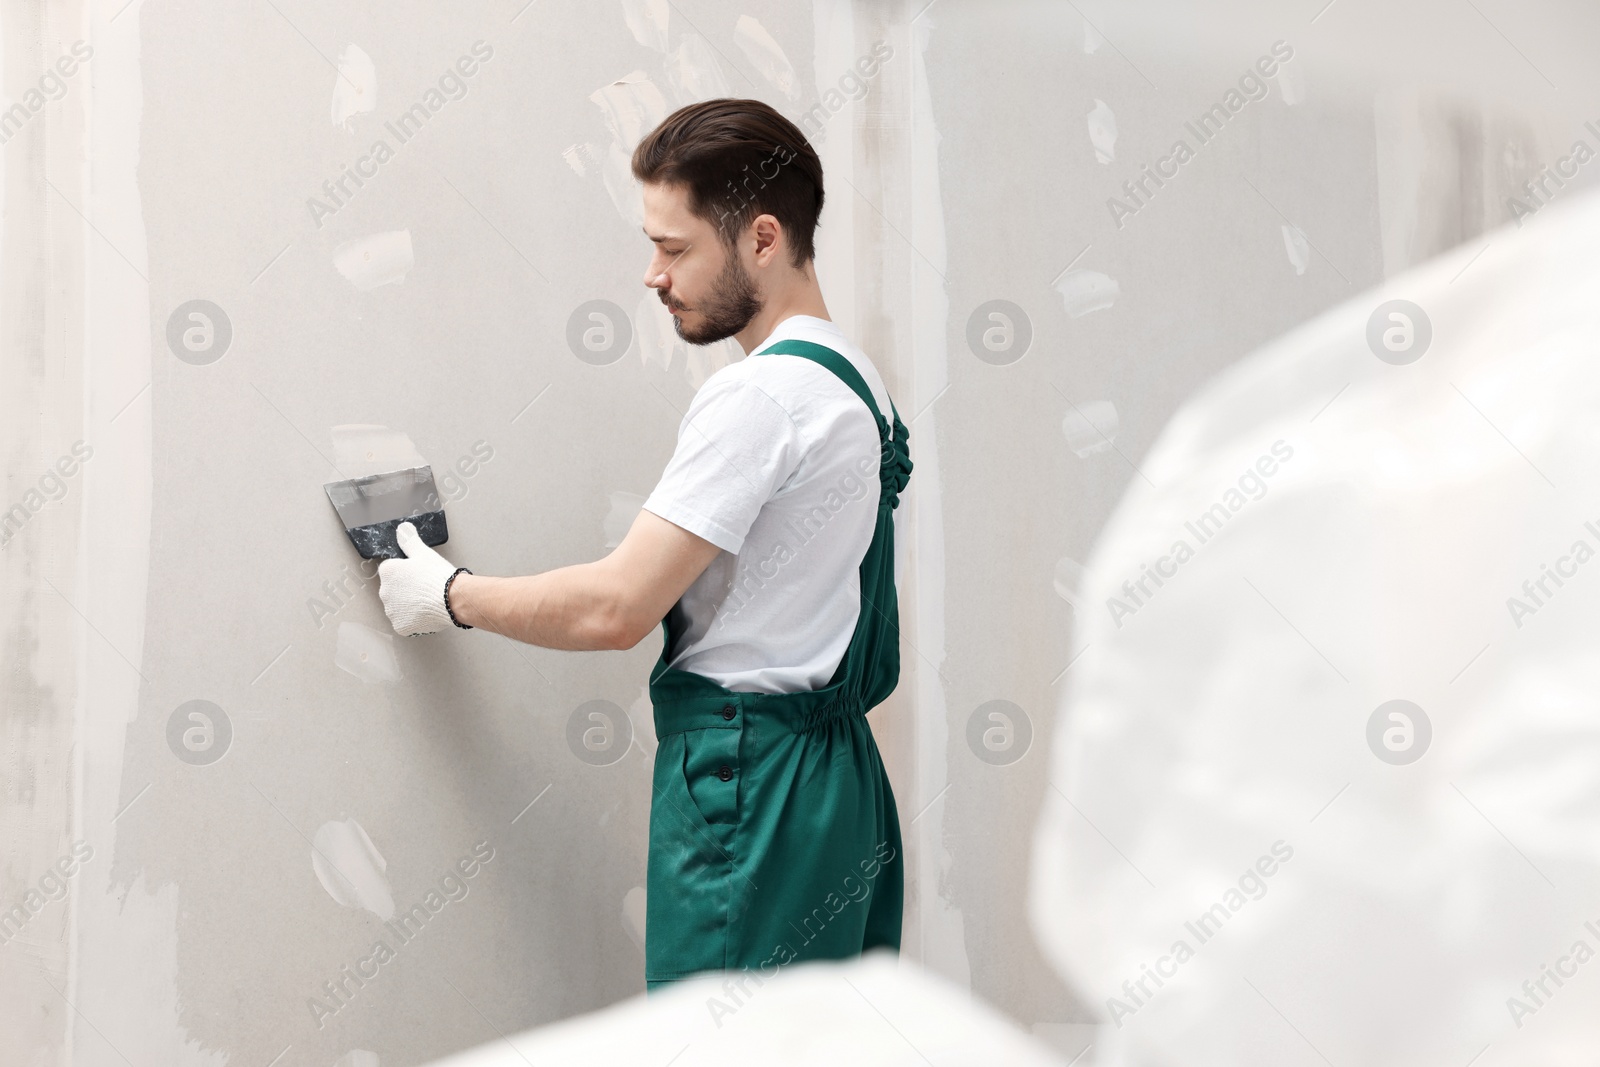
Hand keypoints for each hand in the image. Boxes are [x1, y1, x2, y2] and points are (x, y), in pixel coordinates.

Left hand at [377, 521, 461, 635]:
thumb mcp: (423, 553)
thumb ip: (409, 541)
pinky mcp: (401, 626)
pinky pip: (405, 622)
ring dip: (409, 605)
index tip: (419, 575)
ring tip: (427, 601)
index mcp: (388, 572)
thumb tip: (403, 528)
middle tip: (425, 588)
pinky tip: (426, 613)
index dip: (407, 572)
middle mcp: (384, 591)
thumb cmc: (438, 576)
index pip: (392, 570)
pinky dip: (414, 619)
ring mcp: (392, 611)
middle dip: (406, 589)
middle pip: (394, 589)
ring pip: (399, 606)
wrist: (453, 599)